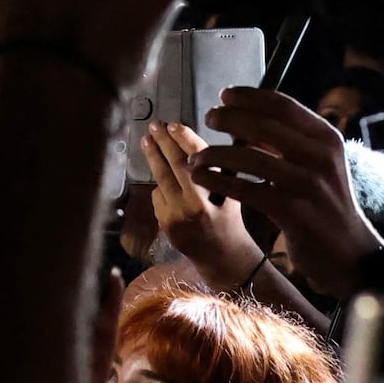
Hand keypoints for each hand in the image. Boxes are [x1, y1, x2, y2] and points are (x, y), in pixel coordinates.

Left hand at [146, 121, 265, 291]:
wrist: (222, 258)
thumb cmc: (231, 221)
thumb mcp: (235, 192)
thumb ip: (227, 165)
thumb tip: (231, 132)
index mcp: (217, 195)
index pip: (198, 158)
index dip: (184, 138)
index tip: (173, 124)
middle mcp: (195, 206)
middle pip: (174, 166)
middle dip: (162, 142)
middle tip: (154, 126)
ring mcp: (176, 217)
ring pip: (161, 180)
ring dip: (153, 159)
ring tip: (147, 142)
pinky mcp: (164, 225)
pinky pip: (158, 197)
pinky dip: (161, 187)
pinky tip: (166, 182)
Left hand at [196, 84, 380, 292]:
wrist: (348, 251)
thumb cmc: (325, 203)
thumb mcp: (320, 163)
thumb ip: (291, 140)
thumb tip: (247, 115)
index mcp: (327, 138)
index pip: (283, 105)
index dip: (249, 96)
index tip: (225, 95)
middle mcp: (321, 157)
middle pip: (264, 126)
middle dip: (229, 118)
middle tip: (209, 118)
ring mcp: (308, 185)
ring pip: (250, 158)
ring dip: (216, 153)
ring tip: (196, 156)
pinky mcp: (294, 213)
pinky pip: (247, 190)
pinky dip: (219, 180)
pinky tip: (202, 178)